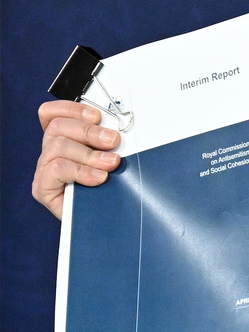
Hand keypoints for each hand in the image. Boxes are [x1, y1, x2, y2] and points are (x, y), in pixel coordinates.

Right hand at [34, 101, 121, 218]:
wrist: (102, 222)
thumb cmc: (106, 187)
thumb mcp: (109, 157)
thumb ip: (109, 142)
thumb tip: (122, 132)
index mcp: (63, 138)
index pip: (53, 113)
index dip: (73, 109)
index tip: (97, 116)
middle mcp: (50, 151)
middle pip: (58, 126)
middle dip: (90, 131)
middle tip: (113, 141)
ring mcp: (44, 169)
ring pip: (59, 146)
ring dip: (90, 153)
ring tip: (111, 164)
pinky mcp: (42, 187)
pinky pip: (56, 169)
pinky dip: (81, 171)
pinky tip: (98, 178)